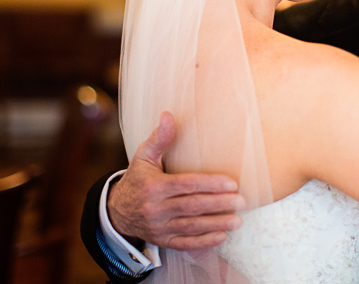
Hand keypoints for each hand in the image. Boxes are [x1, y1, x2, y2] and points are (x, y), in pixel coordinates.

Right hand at [108, 112, 245, 249]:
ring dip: (216, 224)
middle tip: (242, 201)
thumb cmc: (138, 178)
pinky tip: (221, 237)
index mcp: (154, 186)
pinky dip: (203, 242)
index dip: (210, 184)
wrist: (117, 211)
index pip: (186, 185)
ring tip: (238, 221)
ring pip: (191, 227)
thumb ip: (159, 138)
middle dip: (218, 204)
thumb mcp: (144, 156)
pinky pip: (185, 243)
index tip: (232, 183)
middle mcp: (156, 209)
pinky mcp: (163, 240)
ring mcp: (159, 227)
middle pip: (192, 207)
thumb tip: (168, 115)